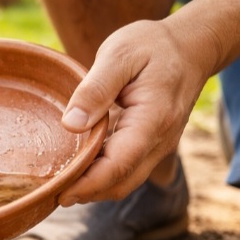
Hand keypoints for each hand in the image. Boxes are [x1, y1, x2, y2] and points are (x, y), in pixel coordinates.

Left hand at [58, 19, 215, 204]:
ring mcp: (159, 146)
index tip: (59, 192)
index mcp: (153, 118)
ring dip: (94, 189)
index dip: (88, 184)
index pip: (119, 164)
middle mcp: (161, 140)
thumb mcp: (119, 54)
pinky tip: (78, 169)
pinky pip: (127, 170)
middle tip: (50, 192)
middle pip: (122, 182)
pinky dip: (103, 176)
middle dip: (87, 193)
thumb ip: (95, 89)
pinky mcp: (151, 146)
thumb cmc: (151, 46)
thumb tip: (71, 125)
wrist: (189, 47)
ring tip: (59, 185)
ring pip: (126, 181)